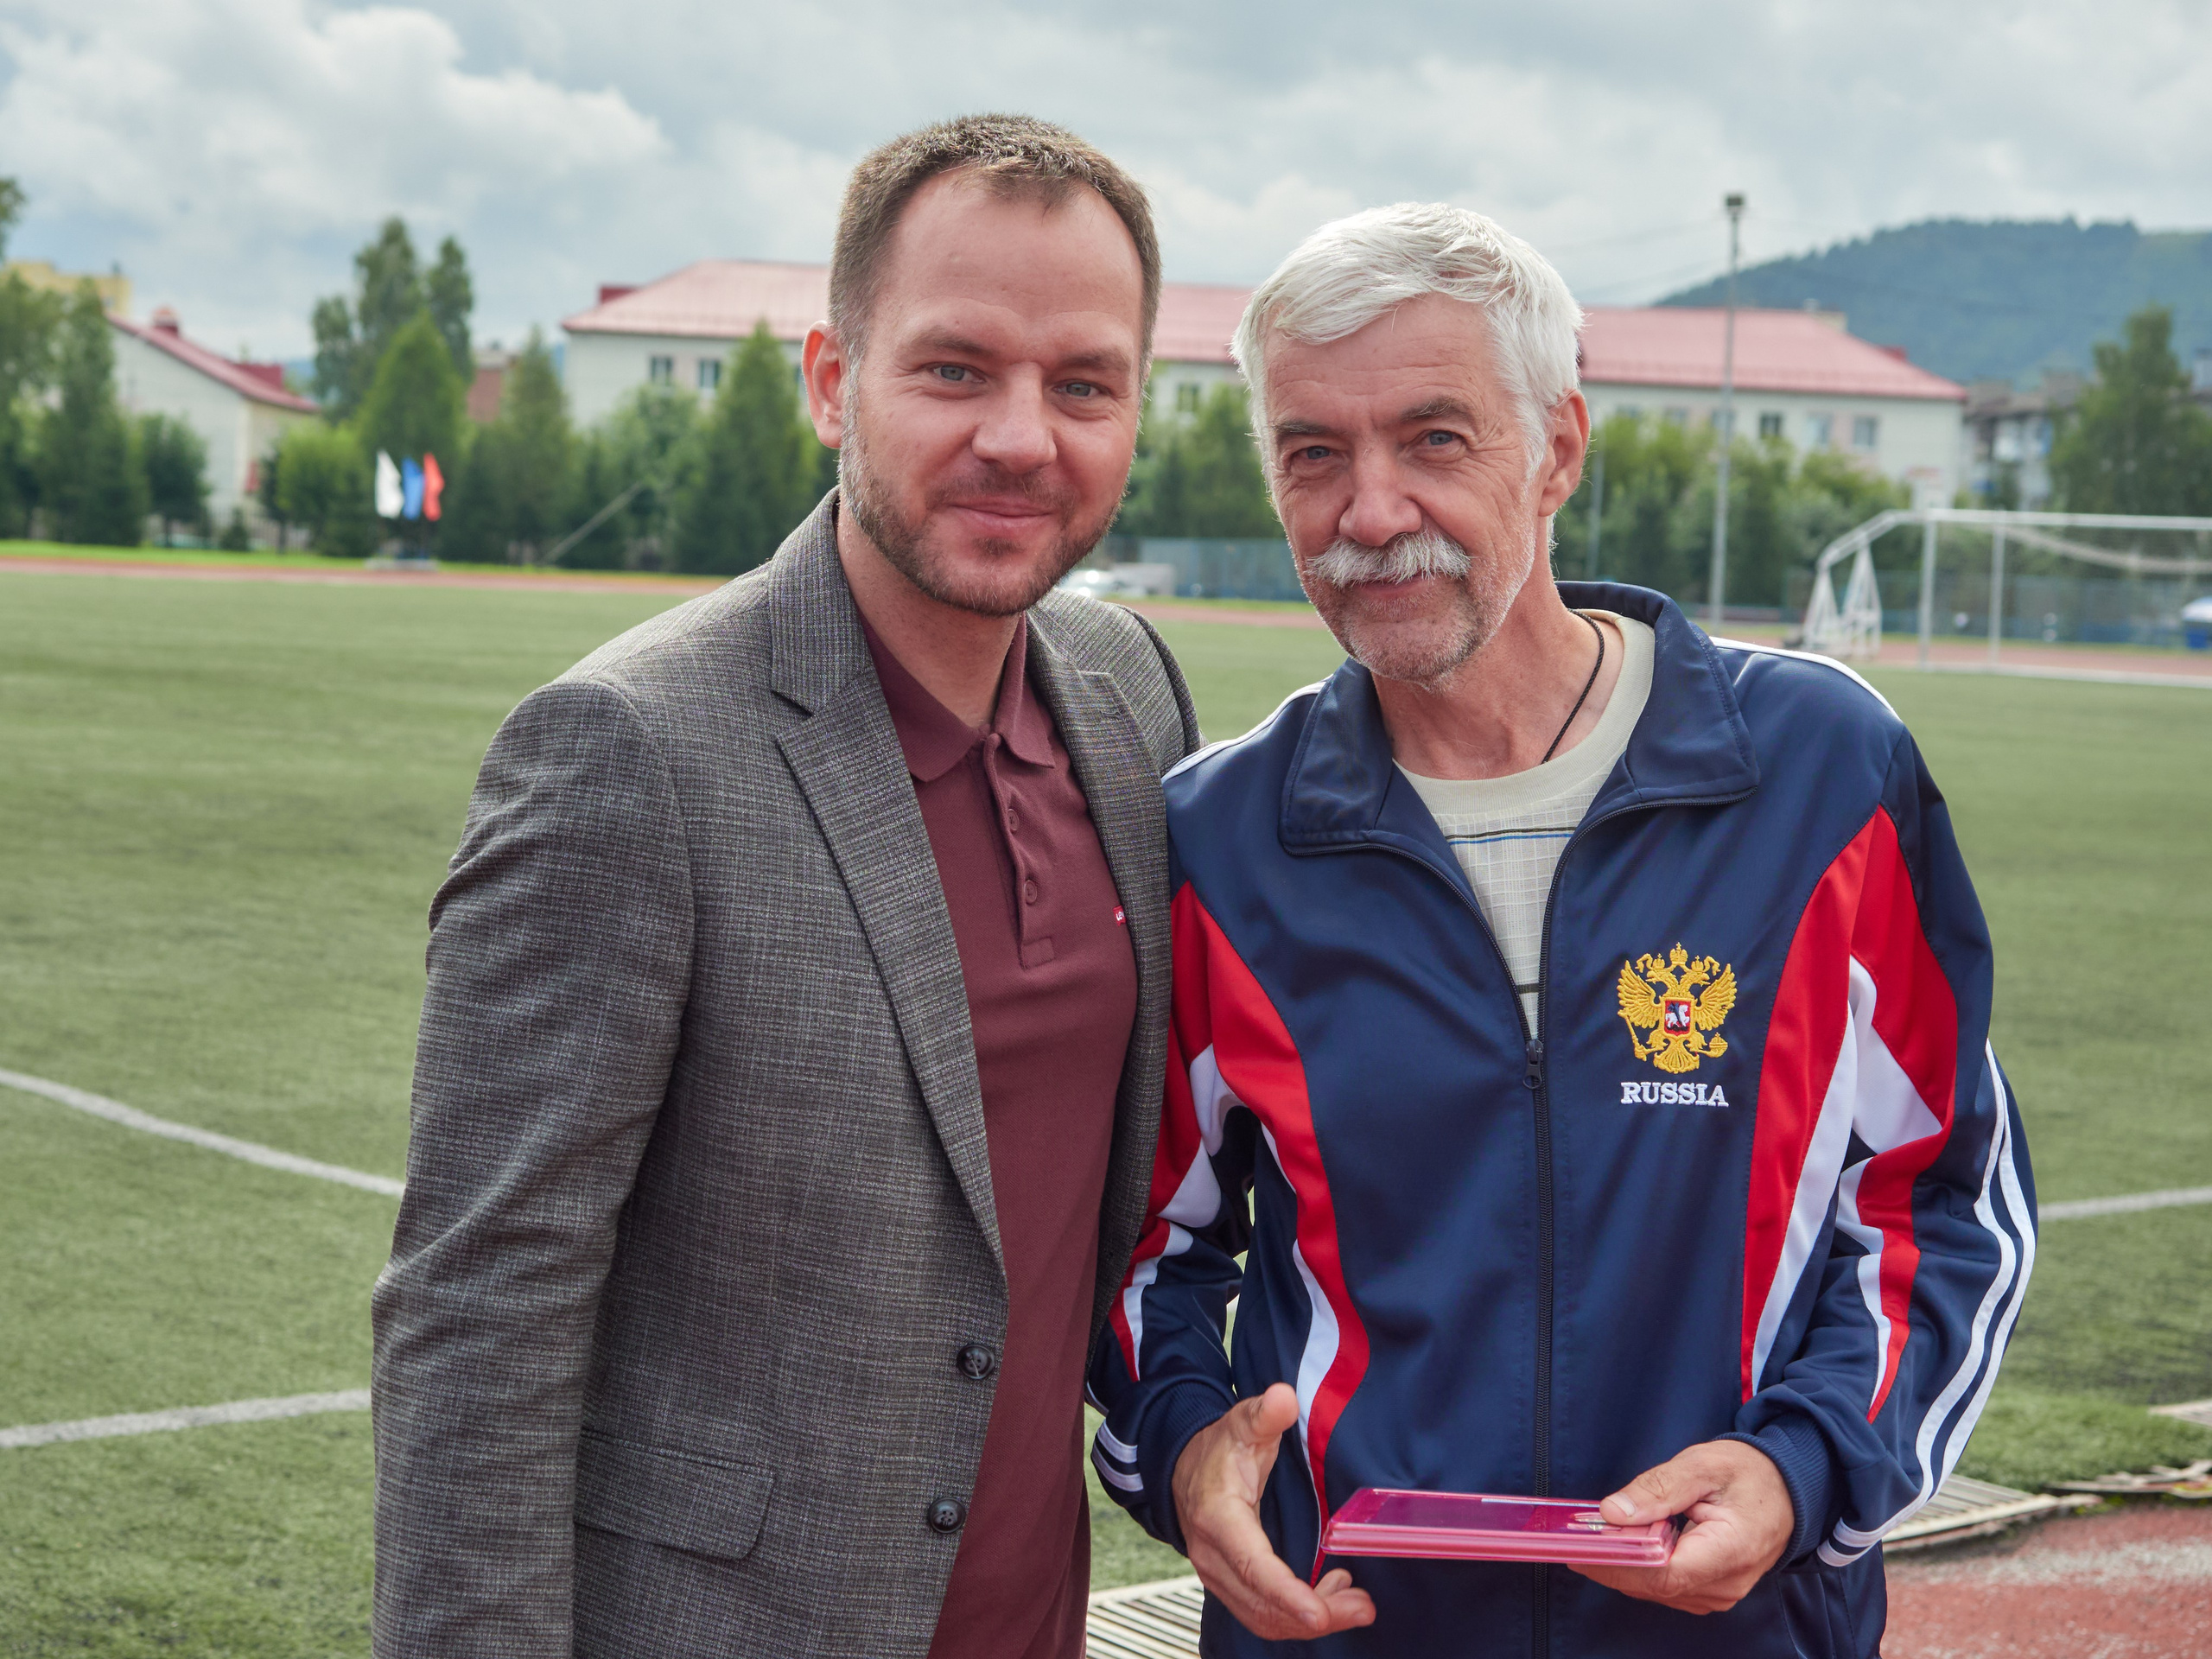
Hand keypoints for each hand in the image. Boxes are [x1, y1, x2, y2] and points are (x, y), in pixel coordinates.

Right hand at [1170, 1382, 1375, 1639]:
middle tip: (1362, 1607)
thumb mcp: (1241, 1422)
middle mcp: (1213, 1556)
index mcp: (1218, 1518)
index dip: (1286, 1593)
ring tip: (1355, 1606)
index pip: (1252, 1565)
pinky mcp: (1229, 1586)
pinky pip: (1262, 1614)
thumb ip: (1264, 1413)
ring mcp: (1218, 1576)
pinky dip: (1296, 1617)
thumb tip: (1283, 1397)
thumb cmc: (1218, 1448)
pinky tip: (1327, 1599)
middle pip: (1263, 1603)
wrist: (1181, 1467)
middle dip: (1315, 1614)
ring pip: (1263, 1617)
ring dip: (1309, 1621)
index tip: (1317, 1613)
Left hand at [1572, 1440, 1793, 1614]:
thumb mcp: (1704, 1465)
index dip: (1617, 1563)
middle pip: (1655, 1585)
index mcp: (1730, 1551)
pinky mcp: (1711, 1590)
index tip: (1579, 1547)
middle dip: (1611, 1562)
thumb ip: (1658, 1488)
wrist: (1788, 1489)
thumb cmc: (1750, 1474)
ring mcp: (1720, 1592)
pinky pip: (1667, 1586)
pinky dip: (1641, 1568)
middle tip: (1573, 1537)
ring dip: (1623, 1565)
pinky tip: (1623, 1544)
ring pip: (1657, 1589)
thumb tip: (1613, 1512)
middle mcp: (1726, 1583)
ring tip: (1592, 1537)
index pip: (1663, 1573)